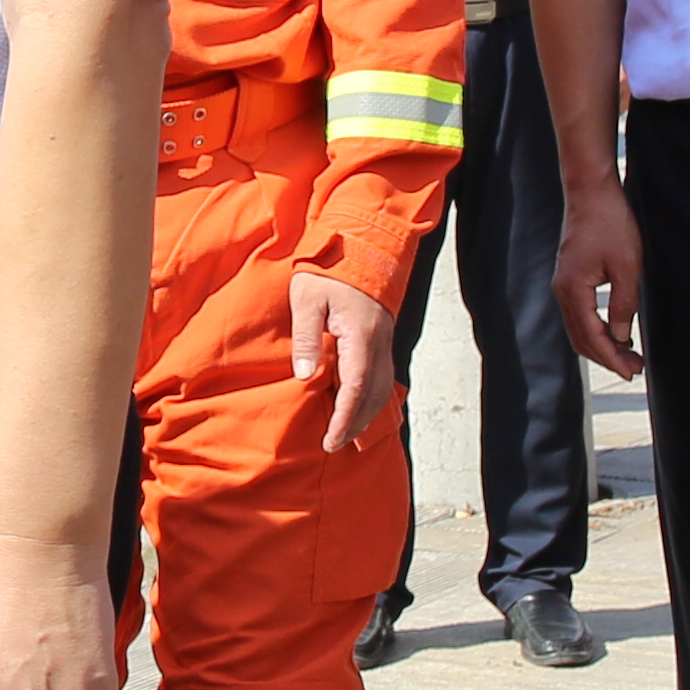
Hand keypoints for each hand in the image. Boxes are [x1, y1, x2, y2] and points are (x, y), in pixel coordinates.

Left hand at [282, 267, 396, 453]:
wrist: (361, 245)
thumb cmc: (328, 271)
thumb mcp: (307, 299)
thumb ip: (306, 337)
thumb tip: (304, 374)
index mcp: (361, 336)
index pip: (356, 388)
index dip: (345, 418)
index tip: (330, 439)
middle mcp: (379, 344)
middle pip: (374, 395)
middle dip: (357, 424)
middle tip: (335, 444)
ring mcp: (384, 342)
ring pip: (383, 389)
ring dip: (367, 415)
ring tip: (348, 435)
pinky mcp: (383, 339)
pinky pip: (382, 377)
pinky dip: (372, 398)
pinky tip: (359, 408)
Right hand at [552, 171, 647, 381]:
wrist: (591, 191)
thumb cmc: (611, 223)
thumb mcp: (628, 266)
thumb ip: (624, 304)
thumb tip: (621, 336)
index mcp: (573, 291)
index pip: (591, 337)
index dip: (613, 359)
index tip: (633, 372)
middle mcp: (562, 291)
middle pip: (580, 339)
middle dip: (607, 358)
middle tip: (634, 369)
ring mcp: (563, 284)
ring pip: (578, 328)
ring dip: (601, 345)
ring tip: (627, 355)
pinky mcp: (569, 277)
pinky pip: (579, 314)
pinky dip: (595, 329)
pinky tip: (613, 331)